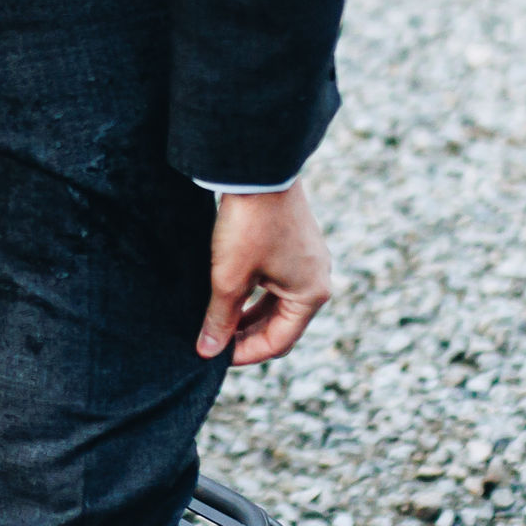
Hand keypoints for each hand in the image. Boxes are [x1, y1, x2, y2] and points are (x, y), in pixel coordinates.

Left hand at [196, 184, 333, 366]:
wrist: (259, 169)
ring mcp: (309, 261)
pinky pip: (278, 282)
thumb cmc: (248, 226)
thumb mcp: (230, 277)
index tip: (214, 356)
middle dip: (247, 336)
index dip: (244, 354)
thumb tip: (209, 351)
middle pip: (281, 325)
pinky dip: (255, 294)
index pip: (278, 342)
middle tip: (213, 342)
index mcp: (310, 294)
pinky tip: (230, 295)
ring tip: (218, 322)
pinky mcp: (297, 245)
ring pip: (278, 304)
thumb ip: (220, 318)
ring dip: (250, 316)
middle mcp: (317, 279)